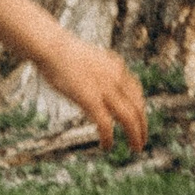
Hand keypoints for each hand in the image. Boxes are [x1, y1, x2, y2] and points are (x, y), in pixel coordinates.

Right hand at [40, 32, 151, 156]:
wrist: (52, 46)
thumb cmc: (62, 51)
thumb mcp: (89, 59)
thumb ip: (98, 72)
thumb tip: (94, 85)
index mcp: (117, 67)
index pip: (136, 92)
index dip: (140, 109)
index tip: (138, 120)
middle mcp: (116, 78)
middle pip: (138, 107)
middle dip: (142, 126)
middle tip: (141, 141)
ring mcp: (105, 89)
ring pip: (129, 118)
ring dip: (135, 135)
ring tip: (135, 148)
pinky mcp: (90, 99)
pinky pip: (105, 124)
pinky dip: (108, 137)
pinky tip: (107, 145)